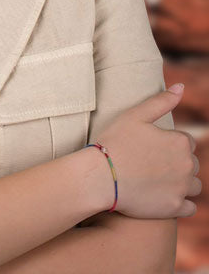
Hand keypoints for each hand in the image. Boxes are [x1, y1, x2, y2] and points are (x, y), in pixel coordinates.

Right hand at [95, 84, 200, 218]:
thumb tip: (181, 87)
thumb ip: (160, 101)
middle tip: (150, 163)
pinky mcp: (175, 208)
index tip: (149, 146)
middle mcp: (187, 166)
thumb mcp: (134, 115)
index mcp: (180, 142)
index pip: (185, 141)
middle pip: (191, 163)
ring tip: (157, 179)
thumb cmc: (115, 142)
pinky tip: (162, 196)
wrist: (100, 176)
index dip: (167, 143)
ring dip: (182, 183)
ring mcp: (182, 189)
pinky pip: (190, 207)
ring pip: (194, 185)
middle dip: (177, 162)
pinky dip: (181, 202)